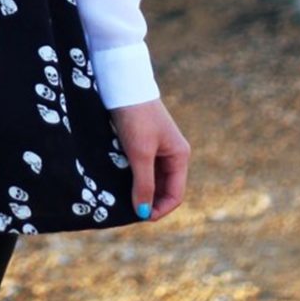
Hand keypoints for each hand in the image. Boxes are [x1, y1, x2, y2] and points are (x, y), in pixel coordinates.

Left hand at [109, 98, 189, 221]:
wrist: (123, 83)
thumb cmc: (136, 118)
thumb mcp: (140, 153)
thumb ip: (143, 184)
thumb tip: (143, 213)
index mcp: (180, 156)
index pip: (175, 194)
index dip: (160, 209)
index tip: (139, 217)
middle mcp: (172, 153)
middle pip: (164, 188)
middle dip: (149, 200)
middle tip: (128, 210)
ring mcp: (158, 146)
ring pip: (152, 178)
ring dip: (140, 189)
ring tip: (122, 198)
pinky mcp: (143, 140)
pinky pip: (142, 167)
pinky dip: (133, 176)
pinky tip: (119, 182)